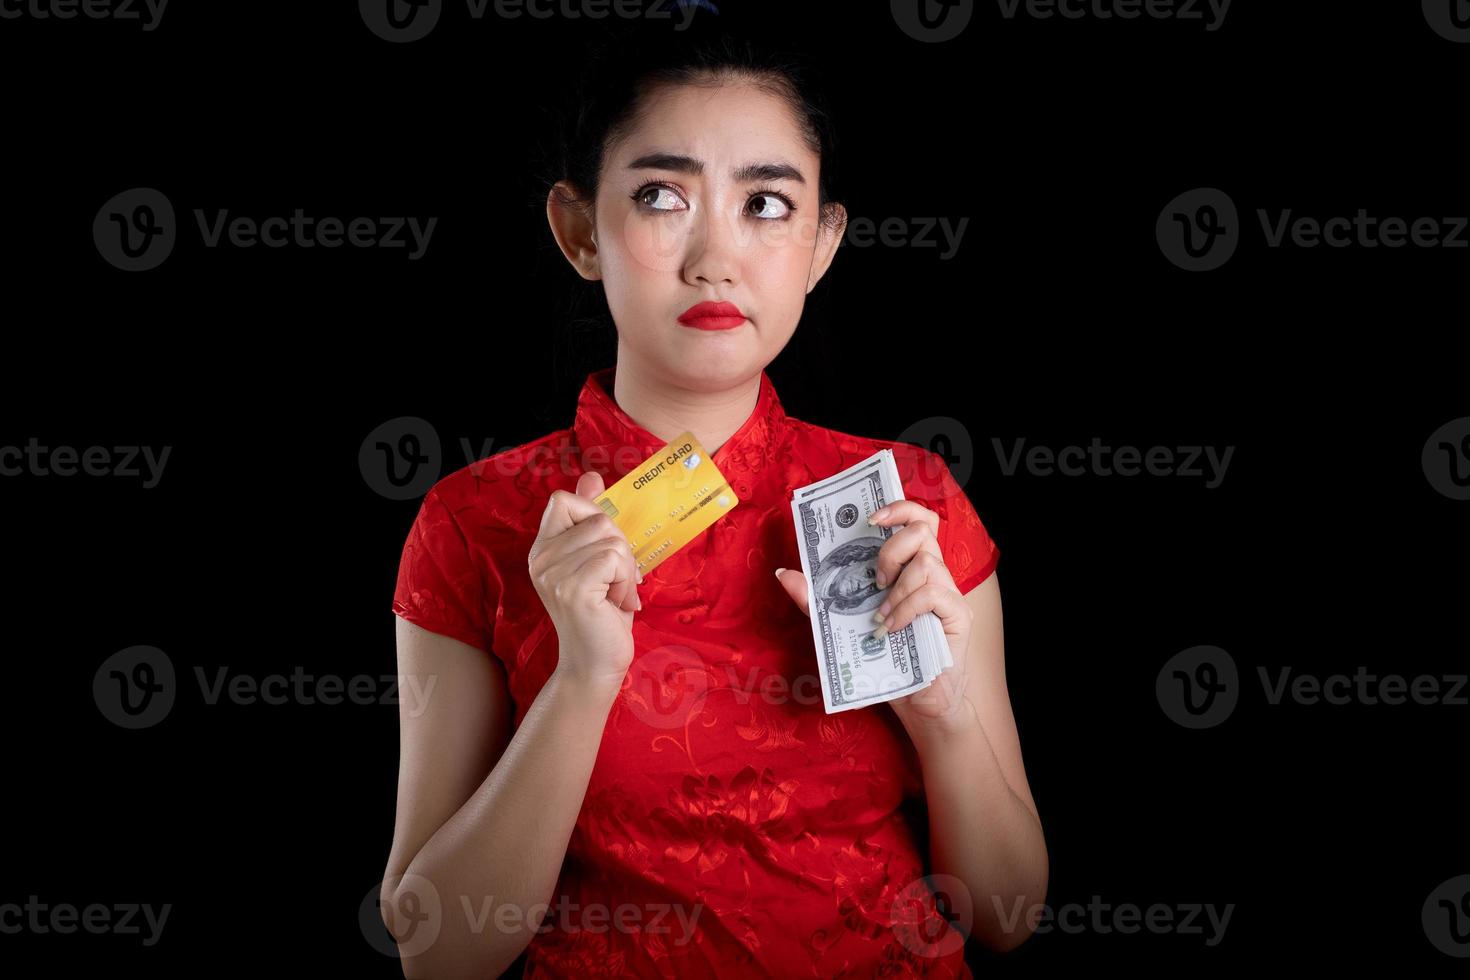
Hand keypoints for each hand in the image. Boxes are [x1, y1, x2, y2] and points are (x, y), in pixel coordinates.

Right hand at [528, 470, 642, 691]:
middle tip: (619, 580)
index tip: (606, 547)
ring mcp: (552, 573)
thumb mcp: (598, 560)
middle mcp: (540, 558)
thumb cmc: (602, 613)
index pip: (562, 499)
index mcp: (542, 548)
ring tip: (616, 594)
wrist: (596, 664)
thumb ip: (590, 520)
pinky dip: (626, 580)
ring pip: (610, 538)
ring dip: (626, 568)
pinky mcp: (571, 588)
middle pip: (598, 518)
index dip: (593, 514)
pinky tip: (617, 602)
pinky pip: (614, 558)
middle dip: (621, 547)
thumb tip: (591, 476)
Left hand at [775, 500, 975, 740]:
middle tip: (874, 579)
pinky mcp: (959, 615)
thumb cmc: (885, 660)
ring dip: (896, 588)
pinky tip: (890, 628)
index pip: (917, 518)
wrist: (918, 703)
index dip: (898, 508)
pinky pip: (935, 593)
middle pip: (924, 529)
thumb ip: (816, 599)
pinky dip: (906, 608)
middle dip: (891, 549)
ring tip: (878, 616)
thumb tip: (785, 574)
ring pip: (927, 562)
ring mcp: (949, 593)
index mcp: (910, 567)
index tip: (870, 519)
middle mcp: (934, 573)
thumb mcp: (841, 626)